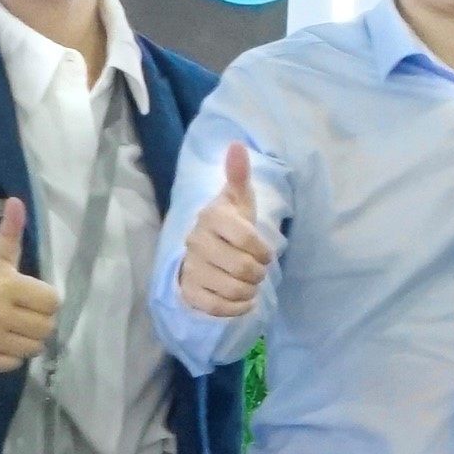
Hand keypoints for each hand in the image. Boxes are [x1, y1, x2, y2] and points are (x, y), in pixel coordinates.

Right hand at [0, 199, 57, 374]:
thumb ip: (11, 230)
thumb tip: (17, 201)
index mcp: (6, 286)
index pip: (53, 302)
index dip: (45, 299)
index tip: (31, 295)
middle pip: (47, 327)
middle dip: (39, 320)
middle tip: (22, 312)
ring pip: (34, 348)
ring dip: (28, 339)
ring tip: (12, 326)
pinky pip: (15, 364)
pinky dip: (12, 355)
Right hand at [176, 138, 276, 320]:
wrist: (203, 251)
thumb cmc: (229, 225)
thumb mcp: (238, 200)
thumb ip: (239, 176)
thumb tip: (237, 145)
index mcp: (211, 217)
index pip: (247, 239)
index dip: (263, 251)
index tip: (265, 253)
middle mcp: (196, 242)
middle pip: (242, 268)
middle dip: (258, 273)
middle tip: (258, 271)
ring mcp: (190, 267)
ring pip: (232, 289)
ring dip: (250, 290)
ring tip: (249, 283)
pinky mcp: (188, 291)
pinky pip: (218, 307)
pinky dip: (237, 308)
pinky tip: (242, 300)